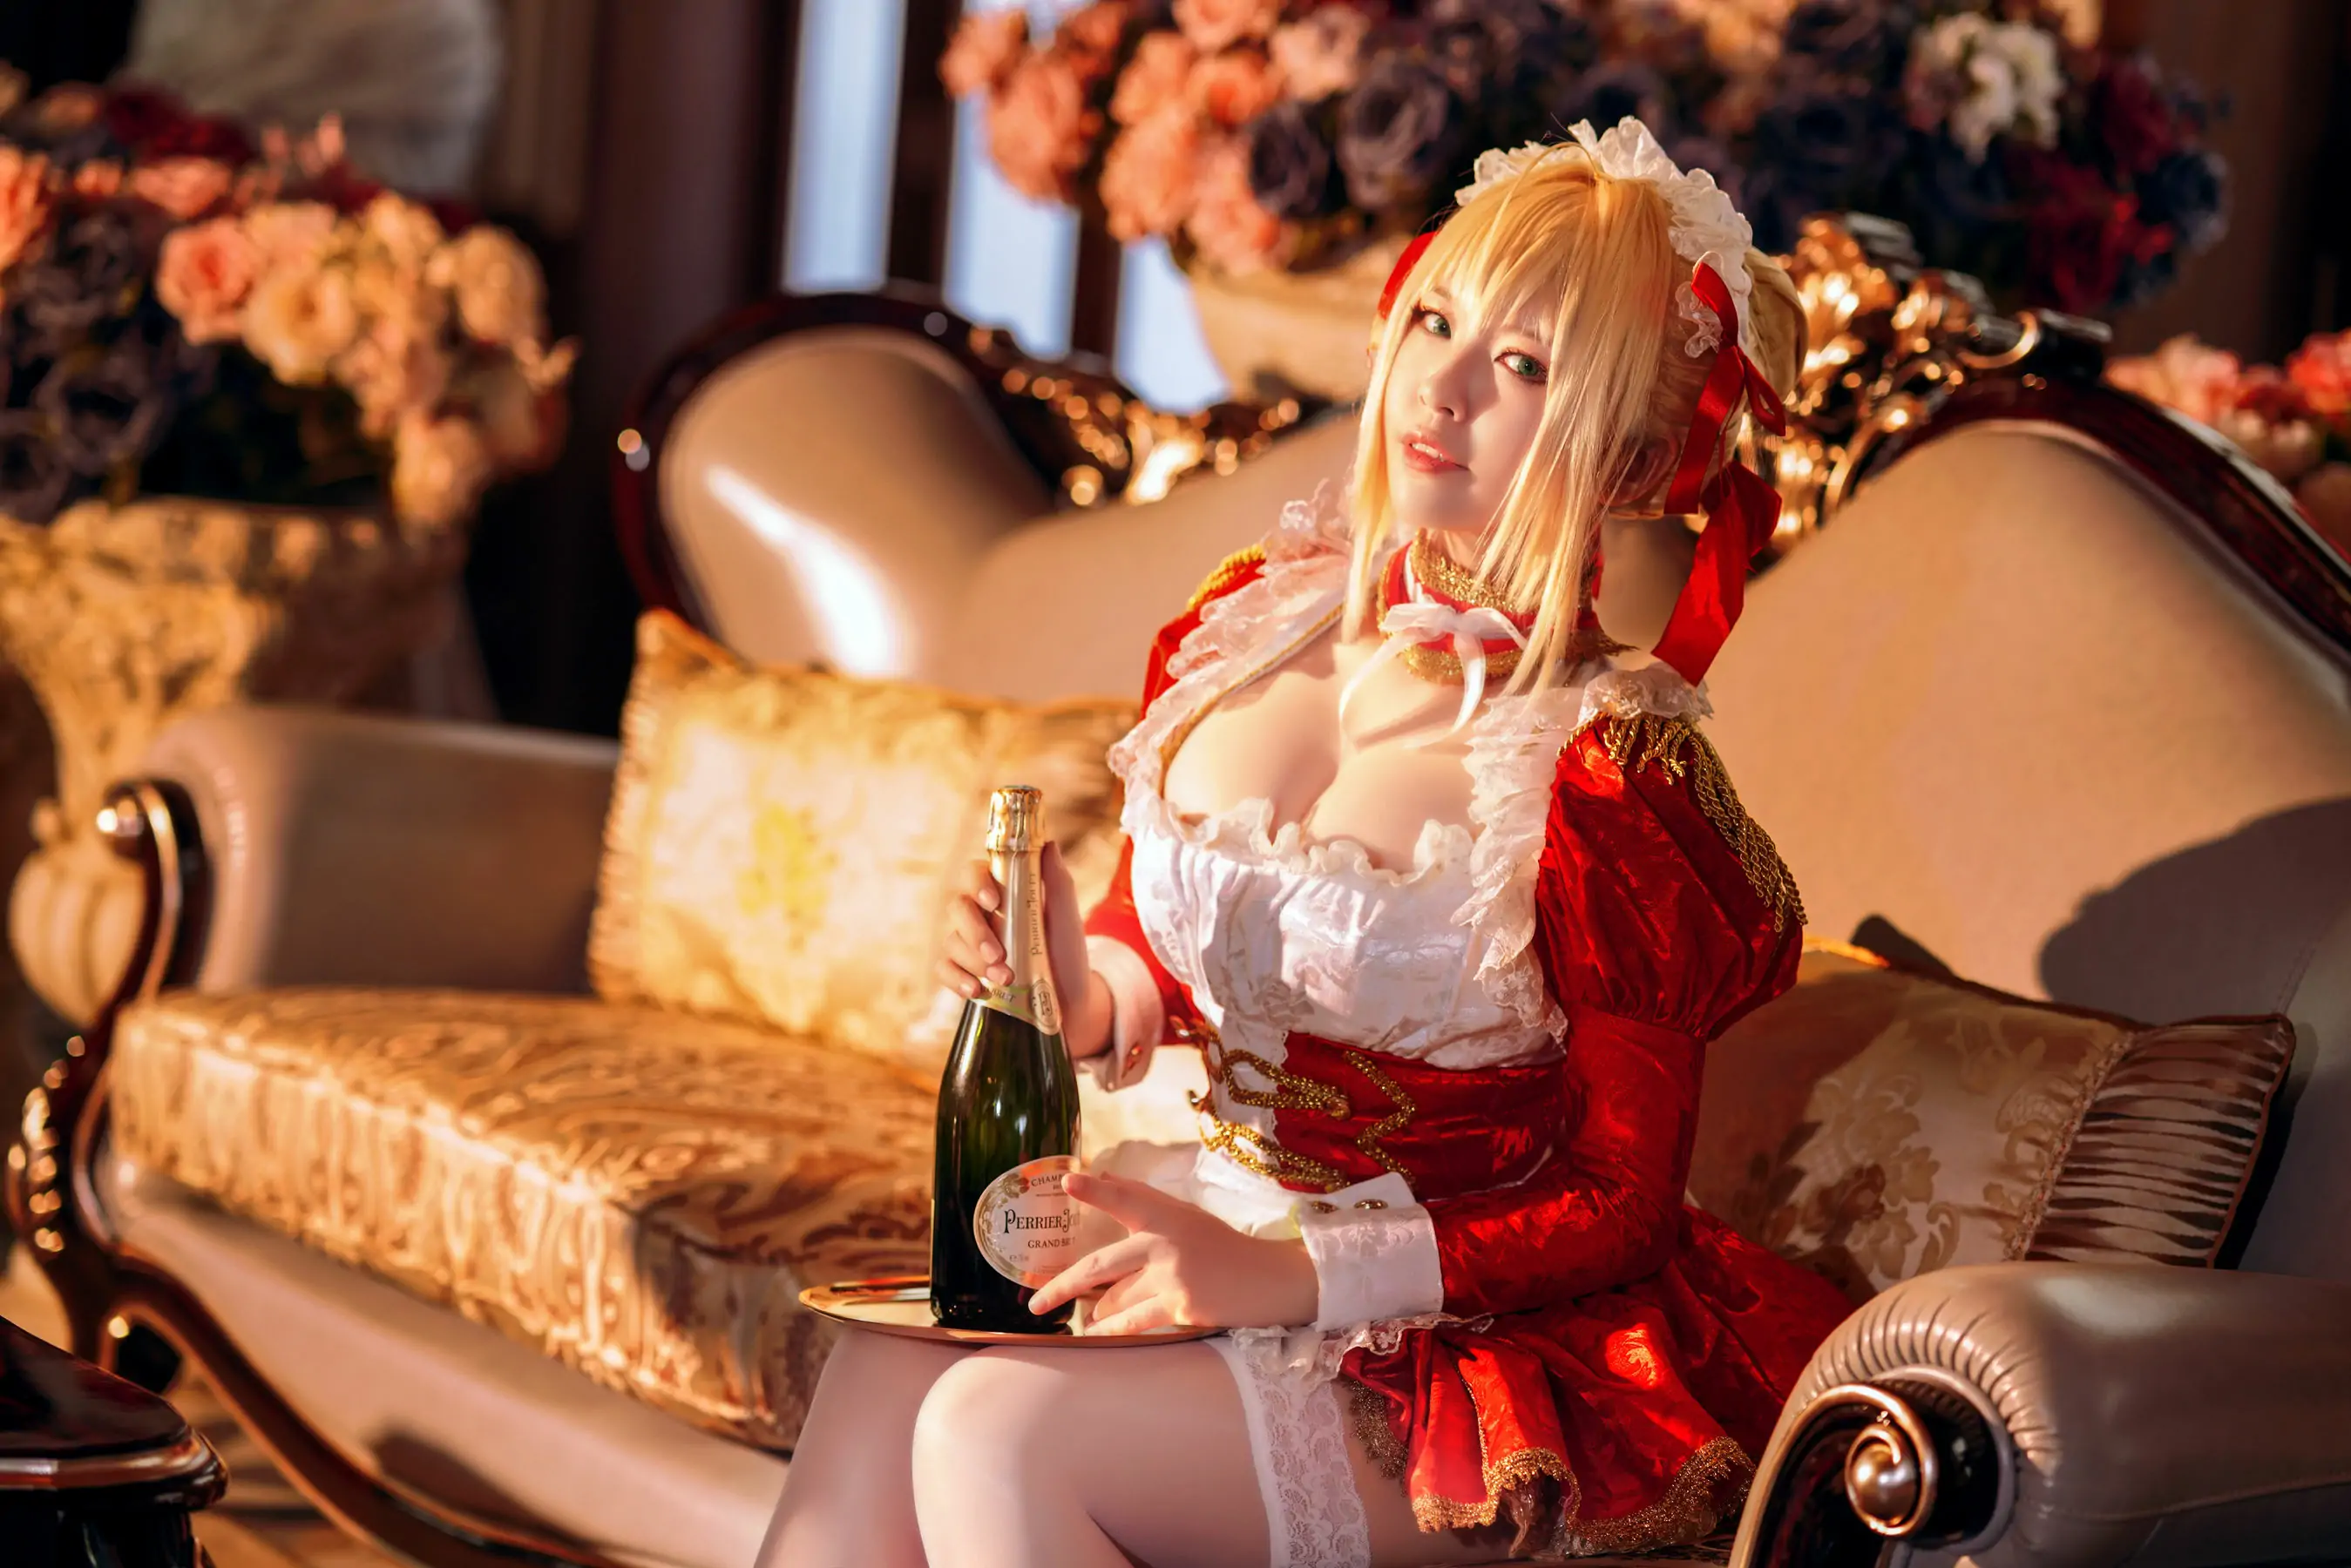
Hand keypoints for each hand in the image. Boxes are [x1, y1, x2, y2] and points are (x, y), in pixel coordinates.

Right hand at [937, 842, 1110, 1057]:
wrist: (1070, 1001)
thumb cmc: (1067, 952)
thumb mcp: (1066, 918)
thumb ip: (1057, 882)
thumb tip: (1048, 844)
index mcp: (1002, 893)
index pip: (975, 873)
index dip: (977, 882)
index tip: (993, 901)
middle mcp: (981, 915)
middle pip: (957, 907)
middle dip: (975, 932)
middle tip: (998, 954)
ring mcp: (970, 945)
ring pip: (952, 941)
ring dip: (975, 961)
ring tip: (1005, 979)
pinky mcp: (966, 972)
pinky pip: (944, 969)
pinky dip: (956, 979)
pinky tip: (977, 990)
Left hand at [1028, 1171, 1319, 1332]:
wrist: (1271, 1280)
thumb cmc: (1225, 1246)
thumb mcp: (1187, 1215)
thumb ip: (1144, 1199)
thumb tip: (1102, 1175)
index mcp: (1168, 1215)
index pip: (1126, 1198)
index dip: (1095, 1190)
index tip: (1067, 1181)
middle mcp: (1166, 1243)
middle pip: (1101, 1266)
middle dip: (1063, 1286)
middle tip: (1035, 1302)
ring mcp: (1173, 1277)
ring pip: (1115, 1300)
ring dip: (1098, 1312)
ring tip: (1087, 1317)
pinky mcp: (1182, 1307)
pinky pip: (1135, 1322)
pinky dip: (1113, 1329)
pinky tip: (1097, 1332)